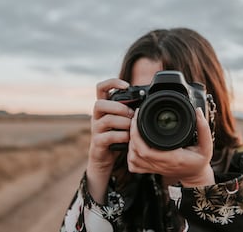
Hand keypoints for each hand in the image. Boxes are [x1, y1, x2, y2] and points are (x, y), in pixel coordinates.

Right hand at [86, 78, 133, 202]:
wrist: (105, 159)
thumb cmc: (117, 137)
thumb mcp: (124, 121)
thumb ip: (129, 111)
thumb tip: (147, 101)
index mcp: (103, 107)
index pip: (101, 88)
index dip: (112, 83)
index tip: (127, 85)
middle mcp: (97, 116)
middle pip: (100, 103)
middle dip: (119, 108)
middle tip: (132, 115)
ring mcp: (95, 129)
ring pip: (106, 119)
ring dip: (123, 122)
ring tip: (132, 128)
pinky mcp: (97, 143)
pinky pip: (108, 136)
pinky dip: (121, 136)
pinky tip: (129, 139)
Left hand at [127, 108, 214, 186]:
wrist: (195, 176)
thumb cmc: (199, 162)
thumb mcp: (206, 146)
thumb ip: (204, 129)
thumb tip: (198, 112)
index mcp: (171, 158)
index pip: (146, 149)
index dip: (137, 133)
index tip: (138, 117)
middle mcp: (160, 164)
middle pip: (135, 152)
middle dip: (131, 134)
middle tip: (135, 118)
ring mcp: (154, 168)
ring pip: (132, 158)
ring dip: (130, 143)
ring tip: (135, 129)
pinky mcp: (151, 169)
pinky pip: (134, 166)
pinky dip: (130, 155)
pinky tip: (134, 145)